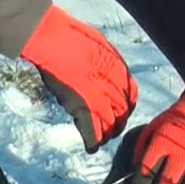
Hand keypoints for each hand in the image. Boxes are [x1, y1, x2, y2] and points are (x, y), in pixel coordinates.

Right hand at [21, 5, 136, 152]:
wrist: (53, 40)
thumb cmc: (71, 36)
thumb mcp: (99, 45)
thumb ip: (106, 61)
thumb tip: (104, 69)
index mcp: (120, 70)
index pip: (131, 96)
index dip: (127, 107)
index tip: (121, 111)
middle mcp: (114, 86)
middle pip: (123, 113)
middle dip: (118, 124)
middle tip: (112, 130)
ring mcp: (98, 98)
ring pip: (110, 125)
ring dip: (107, 134)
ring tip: (102, 139)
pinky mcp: (82, 108)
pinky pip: (91, 132)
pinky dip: (92, 142)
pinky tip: (91, 147)